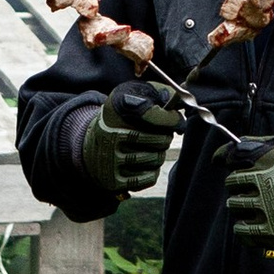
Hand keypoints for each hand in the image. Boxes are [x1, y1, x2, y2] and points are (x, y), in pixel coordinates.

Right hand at [81, 79, 181, 199]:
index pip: (154, 114)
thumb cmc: (120, 117)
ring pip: (157, 159)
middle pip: (161, 140)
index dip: (172, 118)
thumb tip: (181, 102)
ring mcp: (112, 160)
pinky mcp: (114, 180)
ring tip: (149, 148)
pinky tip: (143, 163)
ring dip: (159, 154)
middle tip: (159, 134)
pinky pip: (149, 178)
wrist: (92, 144)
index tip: (176, 119)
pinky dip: (152, 171)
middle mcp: (112, 135)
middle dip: (166, 137)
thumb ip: (158, 93)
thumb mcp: (131, 94)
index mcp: (117, 110)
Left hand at [224, 137, 273, 266]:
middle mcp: (265, 183)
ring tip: (257, 205)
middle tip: (253, 188)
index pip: (233, 156)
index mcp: (269, 160)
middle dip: (239, 185)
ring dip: (241, 205)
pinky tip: (255, 223)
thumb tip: (224, 152)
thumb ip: (256, 144)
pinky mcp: (270, 232)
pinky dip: (244, 228)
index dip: (227, 159)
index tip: (225, 163)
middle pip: (231, 183)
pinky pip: (241, 230)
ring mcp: (267, 208)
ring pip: (235, 206)